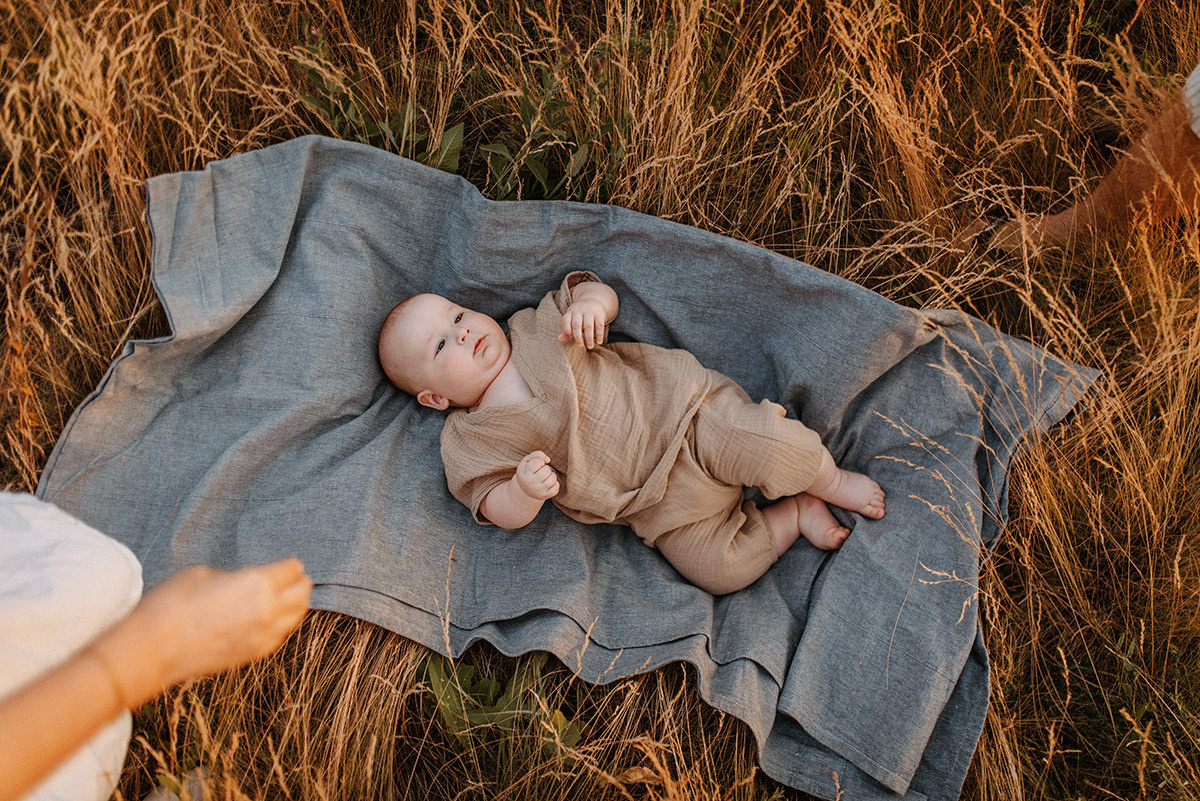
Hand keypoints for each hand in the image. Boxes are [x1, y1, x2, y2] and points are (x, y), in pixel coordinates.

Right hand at [97, 558, 311, 705]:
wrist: (151, 650)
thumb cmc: (171, 605)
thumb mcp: (203, 574)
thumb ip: (233, 577)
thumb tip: (242, 582)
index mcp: (257, 584)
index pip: (289, 571)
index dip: (290, 565)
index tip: (290, 564)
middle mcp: (268, 610)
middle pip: (301, 594)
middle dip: (301, 584)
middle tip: (299, 579)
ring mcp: (262, 636)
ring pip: (295, 618)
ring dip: (297, 605)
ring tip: (294, 598)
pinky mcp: (252, 655)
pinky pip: (280, 636)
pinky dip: (283, 625)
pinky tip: (277, 620)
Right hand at [515, 450, 559, 499]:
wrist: (524, 489)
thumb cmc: (527, 471)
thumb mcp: (527, 461)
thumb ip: (537, 454)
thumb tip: (548, 460)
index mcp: (524, 473)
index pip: (537, 462)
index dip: (539, 461)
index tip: (536, 465)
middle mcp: (531, 483)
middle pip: (547, 470)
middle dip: (546, 468)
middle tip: (541, 471)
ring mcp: (538, 491)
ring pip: (553, 478)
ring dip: (551, 475)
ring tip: (545, 477)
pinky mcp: (545, 496)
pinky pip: (556, 488)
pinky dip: (555, 484)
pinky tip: (549, 483)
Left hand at [557, 298, 607, 348]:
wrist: (592, 300)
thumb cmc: (579, 314)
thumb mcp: (571, 319)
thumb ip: (566, 329)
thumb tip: (559, 339)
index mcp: (570, 312)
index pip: (566, 320)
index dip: (566, 329)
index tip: (570, 336)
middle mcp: (579, 311)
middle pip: (576, 325)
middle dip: (578, 336)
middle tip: (580, 345)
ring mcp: (589, 311)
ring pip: (588, 326)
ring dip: (589, 338)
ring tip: (590, 347)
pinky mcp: (599, 314)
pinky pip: (599, 325)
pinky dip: (599, 335)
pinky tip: (599, 342)